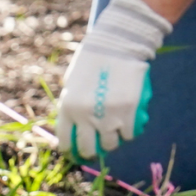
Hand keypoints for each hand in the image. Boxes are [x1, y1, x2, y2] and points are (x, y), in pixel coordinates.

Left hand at [56, 0, 169, 159]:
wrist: (118, 43)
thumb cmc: (93, 60)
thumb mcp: (73, 83)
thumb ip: (72, 105)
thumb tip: (74, 128)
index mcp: (68, 107)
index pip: (66, 141)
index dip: (71, 151)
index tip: (77, 152)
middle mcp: (85, 115)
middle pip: (88, 149)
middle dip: (92, 152)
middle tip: (97, 148)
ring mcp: (108, 115)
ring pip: (111, 144)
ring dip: (113, 142)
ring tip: (115, 133)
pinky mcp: (128, 111)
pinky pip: (129, 134)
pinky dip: (129, 132)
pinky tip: (128, 123)